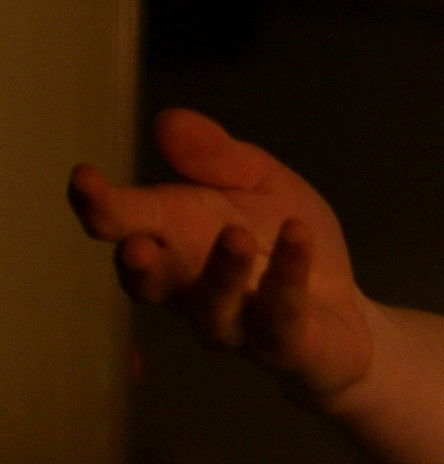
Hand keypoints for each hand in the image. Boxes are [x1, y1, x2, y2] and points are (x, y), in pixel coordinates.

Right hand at [68, 108, 375, 399]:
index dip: (98, 205)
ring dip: (220, 272)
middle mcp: (189, 288)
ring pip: (212, 307)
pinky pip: (280, 314)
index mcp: (173, 239)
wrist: (340, 314)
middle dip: (137, 264)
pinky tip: (298, 235)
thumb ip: (218, 157)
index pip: (123, 224)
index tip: (84, 178)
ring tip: (233, 236)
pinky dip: (288, 273)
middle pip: (150, 281)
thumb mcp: (260, 184)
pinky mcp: (283, 343)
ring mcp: (234, 322)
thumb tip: (168, 120)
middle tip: (134, 243)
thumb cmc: (279, 243)